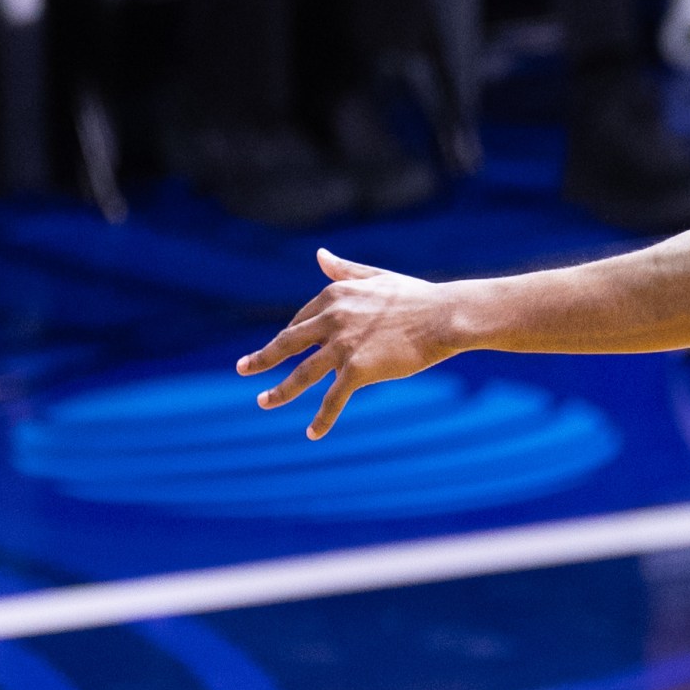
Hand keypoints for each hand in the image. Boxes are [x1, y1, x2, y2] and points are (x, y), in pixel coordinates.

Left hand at [237, 248, 463, 437]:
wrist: (446, 317)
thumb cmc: (419, 297)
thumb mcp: (377, 278)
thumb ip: (344, 271)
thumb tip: (319, 255)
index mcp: (333, 296)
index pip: (301, 320)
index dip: (292, 337)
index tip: (284, 349)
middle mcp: (331, 319)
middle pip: (287, 344)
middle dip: (262, 358)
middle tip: (243, 368)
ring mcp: (342, 346)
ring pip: (302, 374)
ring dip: (279, 391)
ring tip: (263, 402)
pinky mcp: (358, 370)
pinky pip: (333, 399)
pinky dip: (322, 418)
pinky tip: (312, 433)